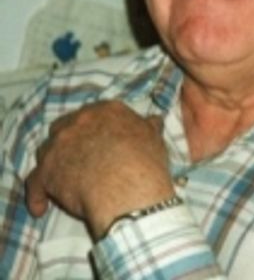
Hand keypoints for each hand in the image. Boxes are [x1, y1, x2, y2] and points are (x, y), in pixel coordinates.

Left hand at [25, 100, 174, 238]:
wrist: (128, 188)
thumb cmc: (145, 161)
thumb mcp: (153, 138)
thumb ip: (147, 127)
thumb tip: (154, 120)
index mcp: (106, 110)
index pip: (94, 115)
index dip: (94, 129)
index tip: (99, 140)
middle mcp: (79, 121)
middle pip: (66, 127)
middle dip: (70, 141)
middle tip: (79, 158)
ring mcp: (60, 144)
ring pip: (47, 150)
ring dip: (52, 162)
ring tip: (60, 179)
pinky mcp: (47, 170)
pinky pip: (35, 182)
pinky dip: (37, 194)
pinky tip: (40, 207)